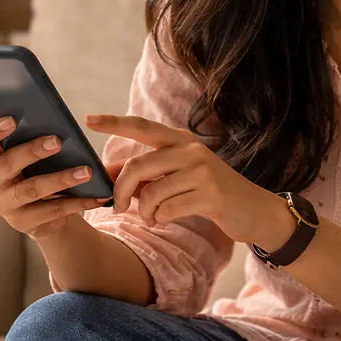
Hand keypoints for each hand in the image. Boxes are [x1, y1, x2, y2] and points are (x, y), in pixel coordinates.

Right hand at [0, 117, 106, 238]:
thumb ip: (28, 136)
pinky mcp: (23, 223)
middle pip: (8, 164)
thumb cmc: (33, 171)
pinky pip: (52, 211)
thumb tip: (45, 111)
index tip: (12, 120)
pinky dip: (77, 202)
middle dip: (33, 151)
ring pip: (32, 189)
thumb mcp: (27, 154)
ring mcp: (4, 205)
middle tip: (57, 141)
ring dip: (61, 179)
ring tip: (86, 171)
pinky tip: (95, 196)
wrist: (39, 214)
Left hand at [85, 114, 295, 249]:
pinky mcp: (210, 195)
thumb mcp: (175, 176)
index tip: (88, 120)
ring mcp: (202, 171)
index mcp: (180, 140)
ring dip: (143, 211)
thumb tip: (107, 172)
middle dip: (120, 190)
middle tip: (115, 206)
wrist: (252, 210)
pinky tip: (165, 220)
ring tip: (150, 217)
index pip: (141, 127)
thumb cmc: (207, 192)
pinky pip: (167, 209)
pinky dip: (159, 219)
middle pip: (138, 166)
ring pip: (150, 192)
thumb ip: (144, 172)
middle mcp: (190, 150)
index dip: (114, 123)